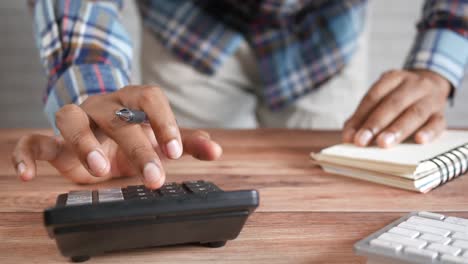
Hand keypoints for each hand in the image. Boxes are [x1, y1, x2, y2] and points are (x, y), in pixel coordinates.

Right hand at [11, 85, 222, 188]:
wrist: (99, 129)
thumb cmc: (132, 132)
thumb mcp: (160, 137)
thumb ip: (186, 141)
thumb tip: (216, 150)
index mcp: (131, 101)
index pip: (149, 97)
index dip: (163, 122)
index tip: (176, 152)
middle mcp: (103, 105)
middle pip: (116, 115)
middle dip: (137, 147)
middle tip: (154, 177)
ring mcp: (77, 119)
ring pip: (70, 117)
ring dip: (84, 142)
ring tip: (100, 169)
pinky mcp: (53, 139)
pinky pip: (34, 140)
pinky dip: (26, 154)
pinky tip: (28, 174)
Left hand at [342, 69, 451, 147]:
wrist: (433, 84)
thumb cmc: (399, 97)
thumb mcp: (382, 97)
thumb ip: (364, 115)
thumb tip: (348, 136)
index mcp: (393, 78)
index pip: (373, 97)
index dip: (359, 117)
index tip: (349, 137)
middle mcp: (413, 85)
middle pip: (393, 104)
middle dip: (375, 124)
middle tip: (361, 142)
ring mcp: (430, 98)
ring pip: (415, 113)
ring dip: (397, 129)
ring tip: (383, 144)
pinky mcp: (441, 114)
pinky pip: (438, 123)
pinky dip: (429, 131)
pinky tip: (420, 140)